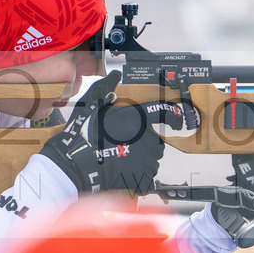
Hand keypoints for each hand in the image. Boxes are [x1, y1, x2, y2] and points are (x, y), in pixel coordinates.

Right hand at [41, 71, 184, 193]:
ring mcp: (146, 159)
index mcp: (138, 118)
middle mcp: (147, 137)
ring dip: (142, 159)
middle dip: (145, 142)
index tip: (177, 120)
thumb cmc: (83, 134)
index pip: (164, 112)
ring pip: (152, 159)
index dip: (174, 116)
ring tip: (122, 159)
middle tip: (125, 145)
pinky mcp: (142, 176)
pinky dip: (140, 176)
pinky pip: (149, 176)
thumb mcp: (91, 103)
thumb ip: (106, 87)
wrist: (76, 162)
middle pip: (155, 140)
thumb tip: (115, 76)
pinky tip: (125, 172)